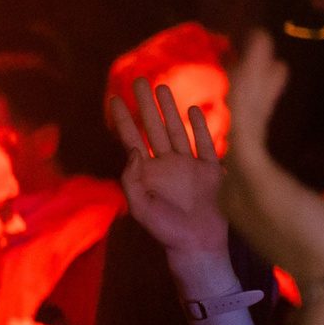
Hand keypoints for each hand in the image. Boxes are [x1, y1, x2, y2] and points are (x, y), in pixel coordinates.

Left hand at [108, 78, 229, 259]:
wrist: (197, 245)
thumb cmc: (165, 231)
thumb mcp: (140, 207)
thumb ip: (132, 179)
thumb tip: (132, 150)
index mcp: (146, 173)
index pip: (131, 139)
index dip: (123, 120)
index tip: (114, 98)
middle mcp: (165, 165)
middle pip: (153, 128)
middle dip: (146, 104)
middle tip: (139, 80)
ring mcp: (187, 166)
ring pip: (176, 130)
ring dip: (169, 109)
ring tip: (162, 87)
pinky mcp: (209, 170)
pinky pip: (203, 144)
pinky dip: (199, 127)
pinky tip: (192, 110)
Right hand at [215, 31, 323, 289]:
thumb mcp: (314, 226)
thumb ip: (302, 210)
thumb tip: (317, 208)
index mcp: (245, 200)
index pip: (247, 141)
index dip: (258, 102)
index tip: (275, 73)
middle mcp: (234, 189)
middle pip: (239, 123)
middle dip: (248, 83)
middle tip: (258, 46)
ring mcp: (241, 182)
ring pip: (241, 116)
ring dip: (249, 73)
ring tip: (260, 37)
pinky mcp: (254, 175)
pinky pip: (246, 122)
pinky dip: (252, 87)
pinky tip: (263, 58)